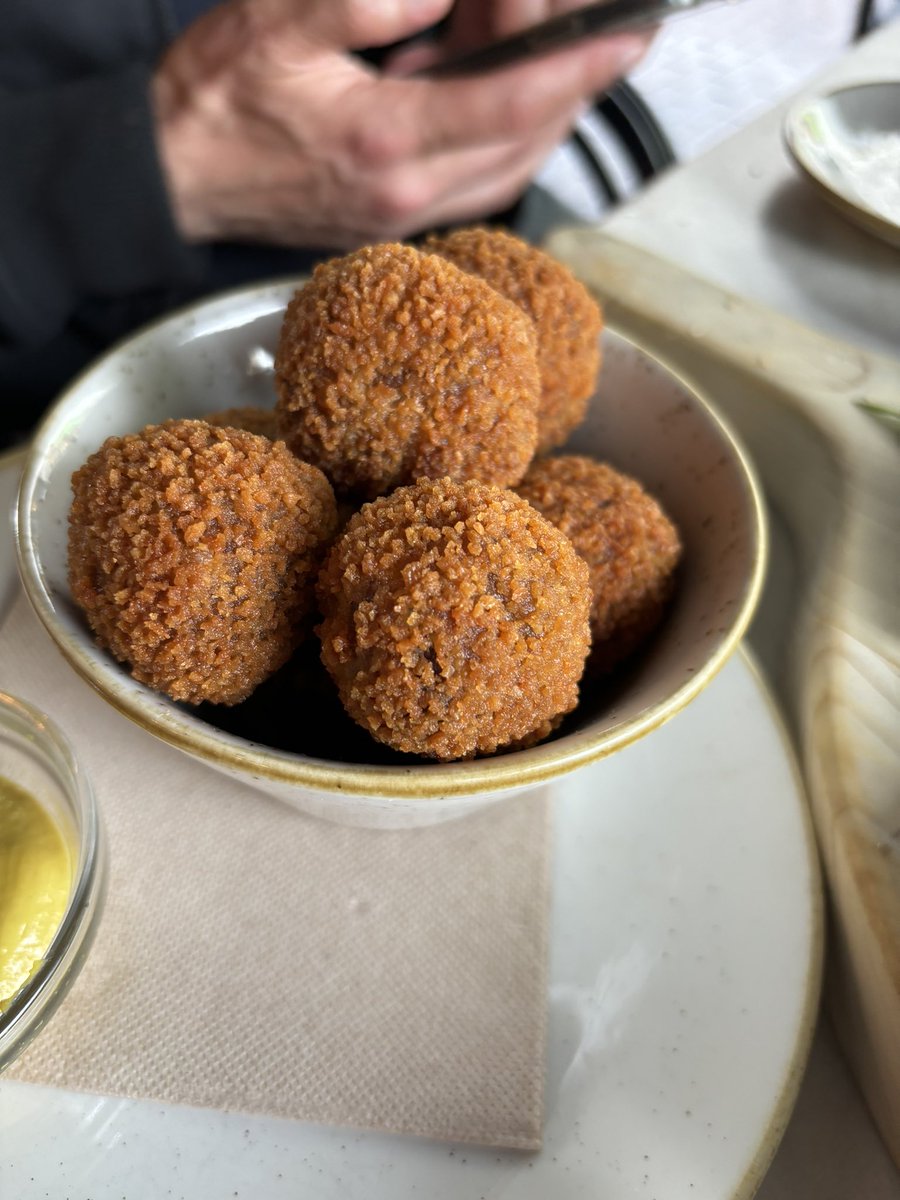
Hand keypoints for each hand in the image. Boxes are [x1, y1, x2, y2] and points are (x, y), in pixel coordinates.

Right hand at [153, 0, 651, 248]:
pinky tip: (499, 87)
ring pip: (512, 167)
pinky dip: (508, 133)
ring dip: (545, 108)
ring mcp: (406, 214)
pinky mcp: (398, 219)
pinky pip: (481, 180)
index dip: (577, 67)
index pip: (509, 106)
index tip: (630, 34)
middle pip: (527, 142)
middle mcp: (408, 193)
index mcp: (384, 141)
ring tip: (551, 44)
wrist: (177, 179)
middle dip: (572, 80)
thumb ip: (365, 2)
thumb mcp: (275, 21)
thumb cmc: (216, 100)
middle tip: (594, 21)